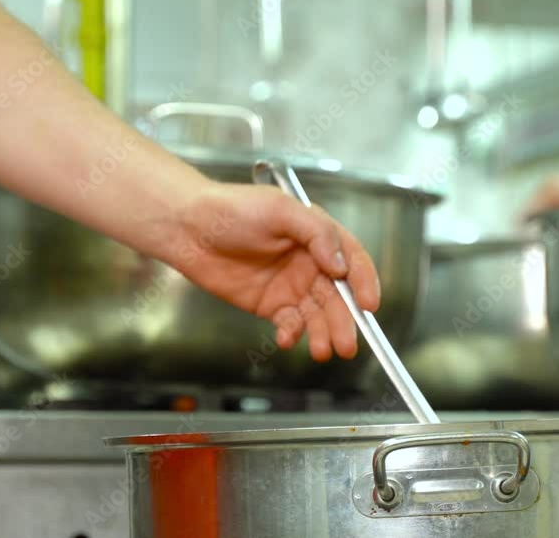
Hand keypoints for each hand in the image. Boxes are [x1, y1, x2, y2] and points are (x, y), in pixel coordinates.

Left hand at [165, 182, 380, 361]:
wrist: (189, 228)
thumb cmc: (233, 208)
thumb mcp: (280, 209)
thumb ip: (316, 233)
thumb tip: (340, 264)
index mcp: (319, 236)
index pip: (352, 261)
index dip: (364, 283)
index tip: (369, 305)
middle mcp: (311, 263)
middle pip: (338, 296)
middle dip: (345, 321)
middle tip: (347, 344)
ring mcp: (292, 286)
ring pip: (318, 315)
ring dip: (324, 333)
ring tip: (323, 350)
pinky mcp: (272, 305)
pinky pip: (291, 324)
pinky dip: (294, 334)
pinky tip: (288, 338)